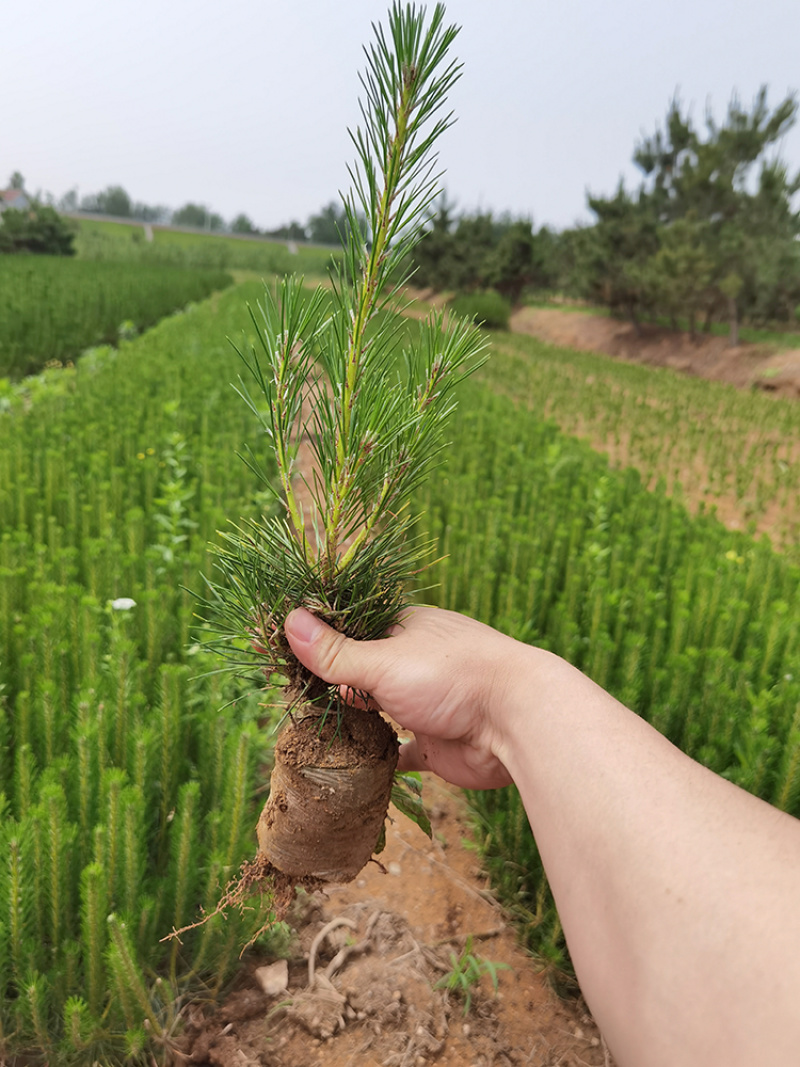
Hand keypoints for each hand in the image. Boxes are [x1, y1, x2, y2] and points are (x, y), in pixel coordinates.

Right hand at [284, 605, 516, 789]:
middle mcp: (418, 662)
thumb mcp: (382, 661)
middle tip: (294, 699)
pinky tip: (354, 765)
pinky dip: (381, 757)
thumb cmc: (452, 676)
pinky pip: (402, 751)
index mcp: (408, 630)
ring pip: (383, 709)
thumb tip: (287, 621)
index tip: (286, 660)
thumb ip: (334, 651)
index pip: (355, 629)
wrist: (517, 721)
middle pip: (367, 671)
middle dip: (337, 685)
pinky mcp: (438, 742)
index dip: (322, 643)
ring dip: (356, 719)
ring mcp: (429, 703)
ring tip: (314, 730)